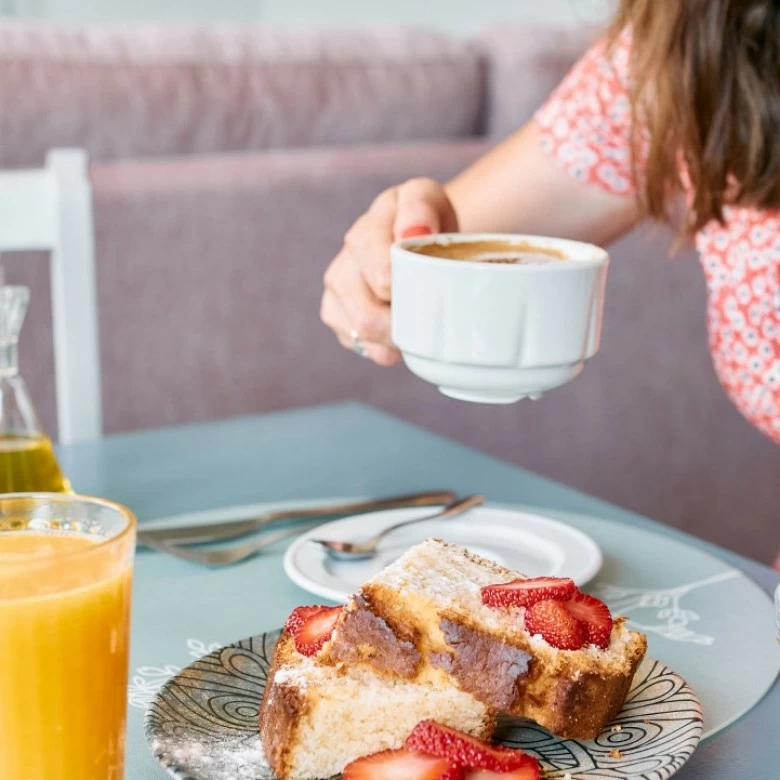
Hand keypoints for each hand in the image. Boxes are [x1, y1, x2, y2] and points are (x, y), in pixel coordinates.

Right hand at [321, 178, 458, 364]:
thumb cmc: (424, 220)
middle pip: (367, 314)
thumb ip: (419, 208)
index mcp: (366, 230)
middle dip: (403, 322)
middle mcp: (344, 262)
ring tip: (417, 323)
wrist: (414, 235)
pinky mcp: (335, 315)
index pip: (380, 273)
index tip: (429, 288)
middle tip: (429, 315)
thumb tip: (413, 232)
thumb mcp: (428, 199)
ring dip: (395, 336)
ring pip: (362, 332)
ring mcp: (336, 290)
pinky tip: (399, 331)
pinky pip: (360, 345)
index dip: (407, 290)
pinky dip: (385, 346)